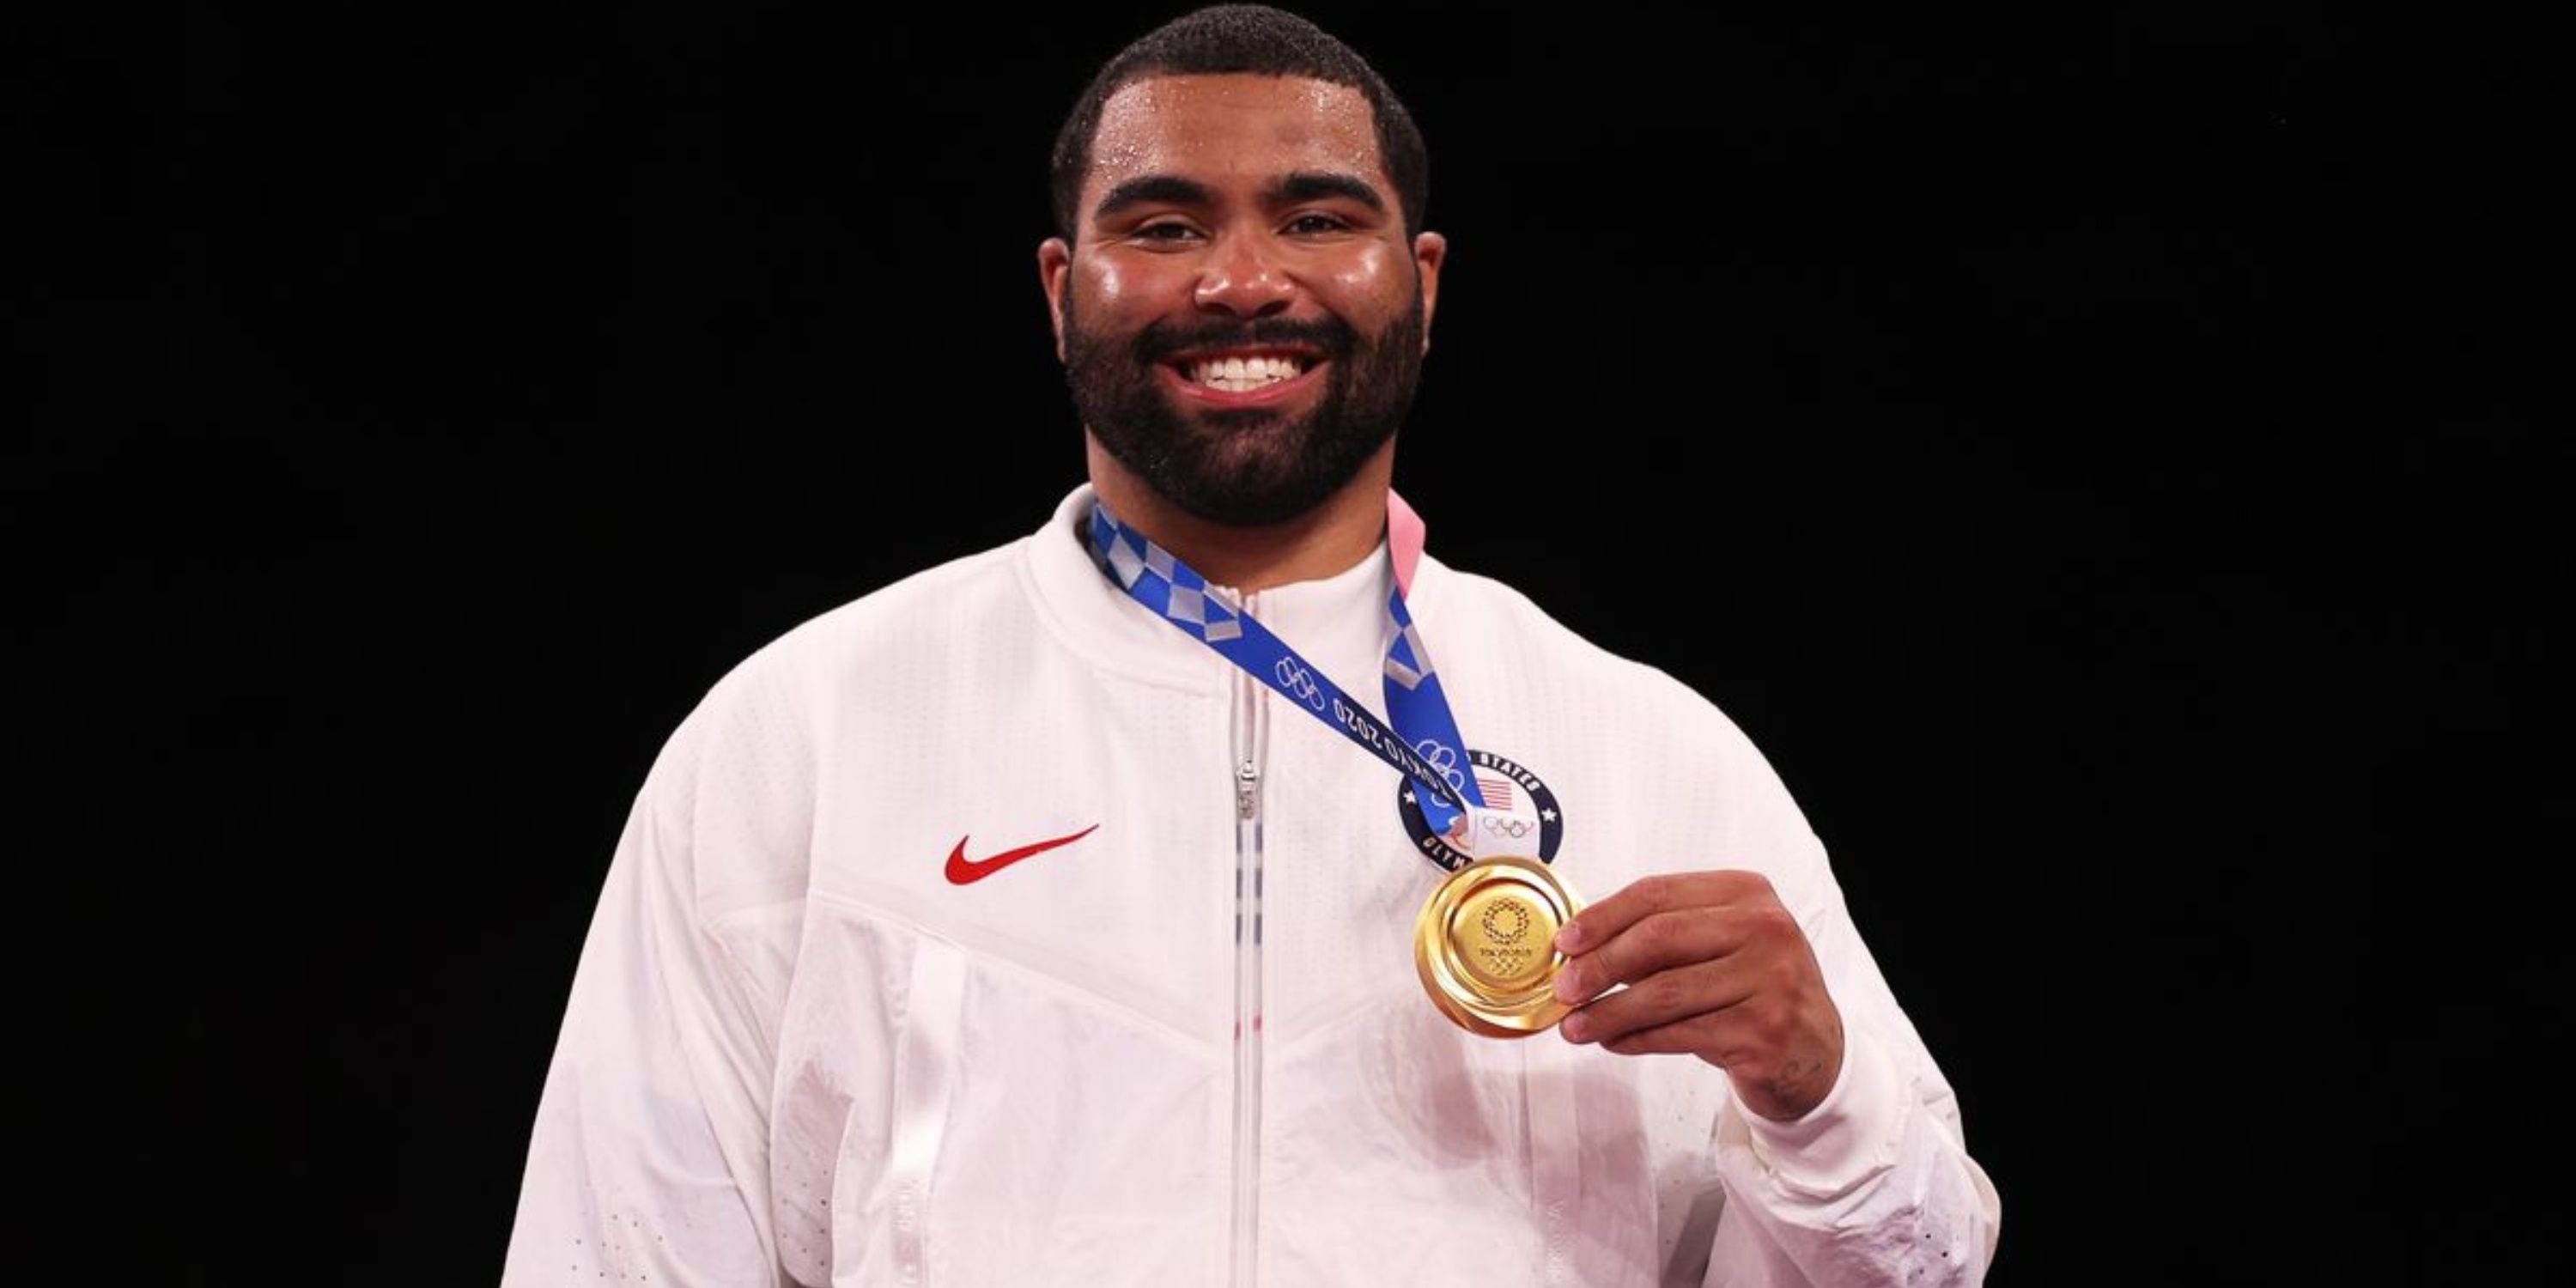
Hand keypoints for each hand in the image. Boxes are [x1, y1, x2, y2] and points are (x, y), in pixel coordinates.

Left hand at [1552, 871, 1844, 1120]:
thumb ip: (1663, 938)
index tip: (1567, 941)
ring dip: (1609, 1012)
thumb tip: (1581, 950)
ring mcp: (1771, 980)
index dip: (1603, 916)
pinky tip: (1614, 1042)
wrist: (1814, 1052)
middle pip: (1659, 938)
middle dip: (1600, 964)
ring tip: (1575, 1026)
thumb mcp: (1718, 946)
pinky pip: (1680, 1033)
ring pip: (1665, 992)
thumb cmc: (1752, 991)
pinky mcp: (1764, 1030)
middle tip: (1565, 988)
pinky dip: (1637, 1038)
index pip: (1658, 893)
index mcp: (1747, 893)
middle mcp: (1766, 928)